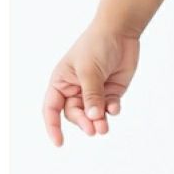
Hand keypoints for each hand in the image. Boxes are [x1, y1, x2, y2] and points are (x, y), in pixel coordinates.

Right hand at [42, 21, 140, 145]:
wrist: (121, 30)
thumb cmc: (97, 45)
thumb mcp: (89, 70)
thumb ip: (91, 95)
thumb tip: (92, 117)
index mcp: (62, 82)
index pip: (52, 109)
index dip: (53, 126)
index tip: (59, 143)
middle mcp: (76, 89)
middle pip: (75, 114)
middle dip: (83, 122)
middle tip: (93, 128)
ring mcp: (94, 91)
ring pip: (93, 114)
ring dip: (98, 122)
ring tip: (104, 128)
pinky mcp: (111, 90)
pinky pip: (109, 107)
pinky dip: (112, 110)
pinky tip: (115, 108)